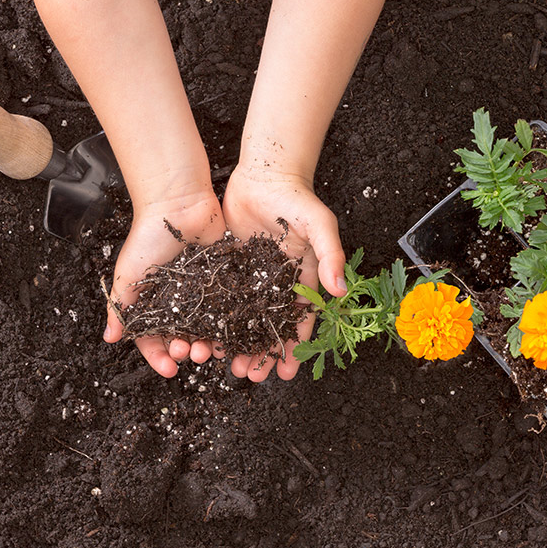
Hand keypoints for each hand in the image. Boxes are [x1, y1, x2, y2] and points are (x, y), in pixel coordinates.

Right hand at [104, 192, 226, 376]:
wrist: (178, 204)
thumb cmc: (148, 235)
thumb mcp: (128, 274)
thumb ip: (120, 306)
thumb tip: (111, 338)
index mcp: (153, 303)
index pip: (154, 339)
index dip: (159, 356)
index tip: (169, 370)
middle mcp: (179, 301)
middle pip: (183, 337)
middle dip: (185, 351)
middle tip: (188, 354)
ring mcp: (202, 292)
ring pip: (207, 328)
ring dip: (208, 343)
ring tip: (209, 349)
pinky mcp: (224, 280)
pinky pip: (230, 307)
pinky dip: (231, 324)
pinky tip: (231, 335)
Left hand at [223, 166, 346, 381]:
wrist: (264, 172)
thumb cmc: (297, 198)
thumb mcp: (320, 225)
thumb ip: (331, 256)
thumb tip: (342, 291)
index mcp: (301, 279)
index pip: (299, 320)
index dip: (294, 347)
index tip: (286, 373)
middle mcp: (276, 283)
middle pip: (268, 327)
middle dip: (259, 353)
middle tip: (249, 375)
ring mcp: (251, 276)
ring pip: (241, 318)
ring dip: (234, 342)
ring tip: (223, 363)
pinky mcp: (228, 266)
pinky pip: (220, 298)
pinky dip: (214, 319)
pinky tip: (204, 337)